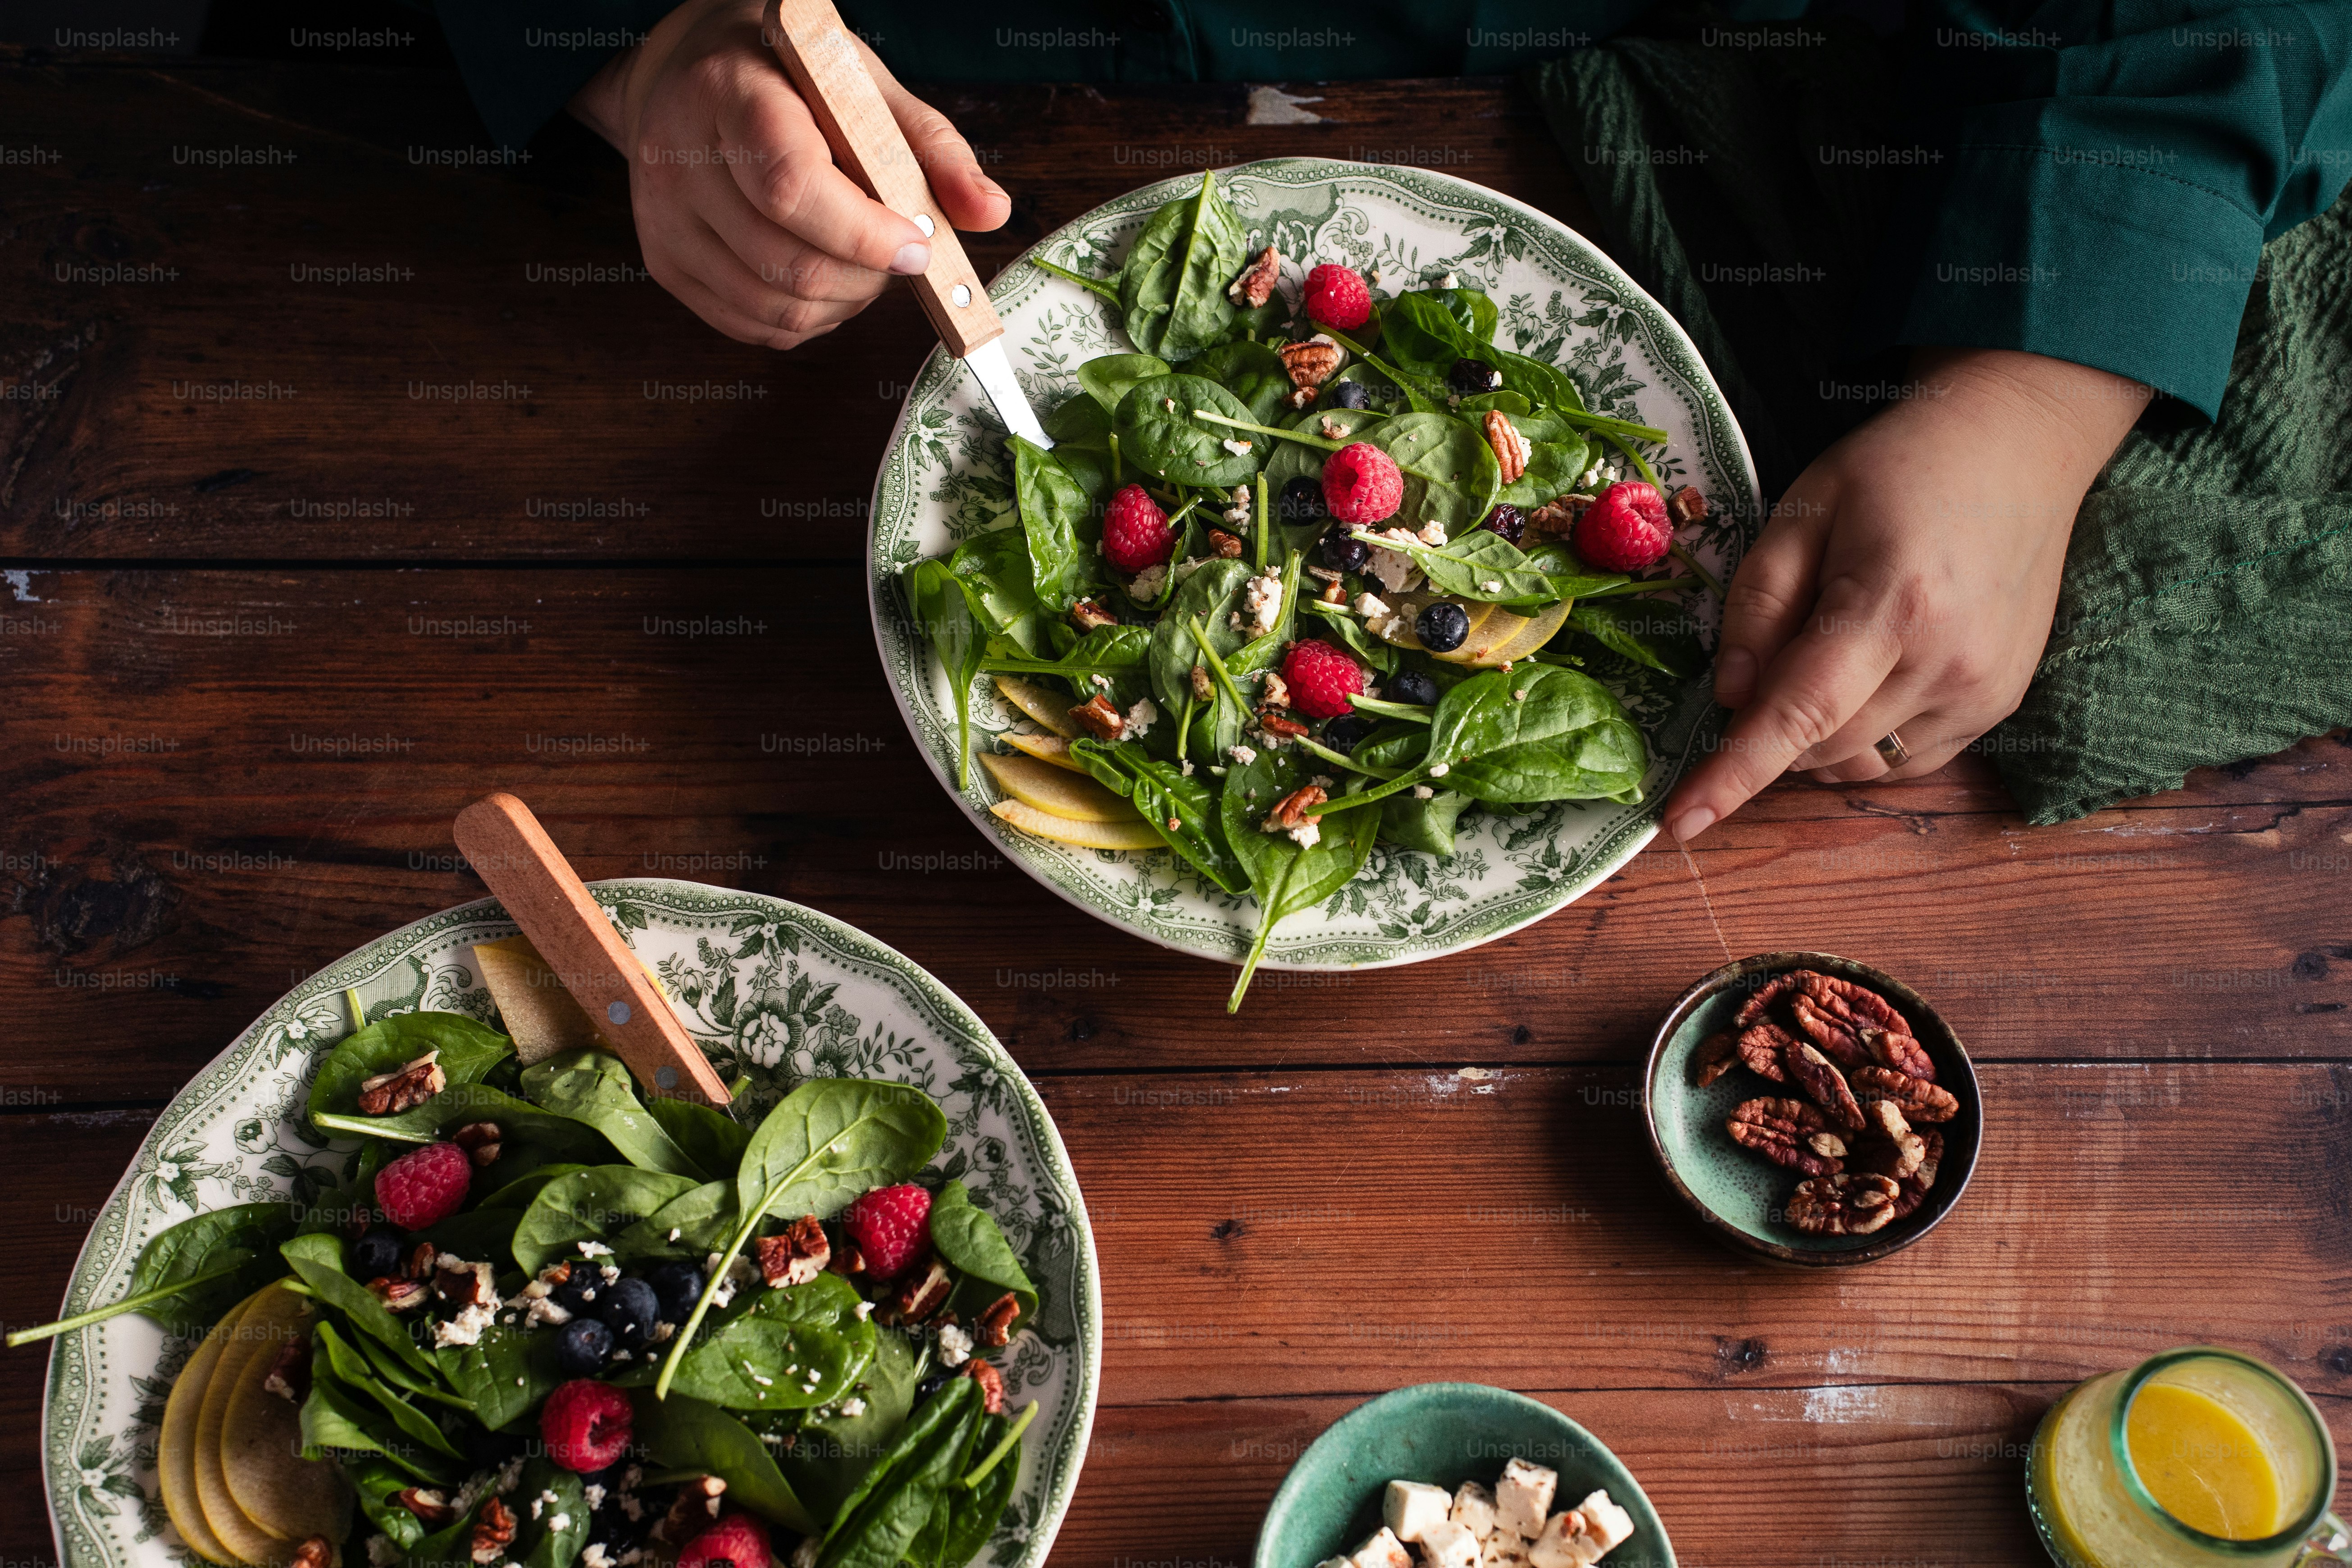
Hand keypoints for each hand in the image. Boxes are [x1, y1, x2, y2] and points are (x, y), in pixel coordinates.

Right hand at [567, 0, 1008, 348]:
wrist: (693, 76)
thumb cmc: (790, 77)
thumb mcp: (864, 82)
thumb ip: (932, 146)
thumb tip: (990, 210)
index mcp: (728, 94)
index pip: (791, 188)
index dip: (865, 233)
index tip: (917, 241)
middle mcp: (678, 158)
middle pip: (790, 262)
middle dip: (869, 275)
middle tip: (901, 251)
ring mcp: (664, 219)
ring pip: (777, 306)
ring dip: (845, 302)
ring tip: (866, 261)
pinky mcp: (665, 263)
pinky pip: (755, 326)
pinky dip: (810, 318)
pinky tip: (827, 277)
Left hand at [1663, 346, 2148, 841]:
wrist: (2015, 446)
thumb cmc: (1898, 469)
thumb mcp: (1801, 511)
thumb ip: (1757, 605)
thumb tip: (1728, 697)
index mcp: (1893, 604)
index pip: (1798, 716)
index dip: (1733, 775)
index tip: (1679, 822)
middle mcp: (1948, 661)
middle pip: (1821, 748)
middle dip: (1770, 729)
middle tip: (1770, 658)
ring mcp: (1983, 691)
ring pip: (1861, 765)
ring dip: (1817, 740)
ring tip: (1825, 657)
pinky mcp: (2000, 704)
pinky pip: (1907, 760)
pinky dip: (1864, 740)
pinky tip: (1868, 676)